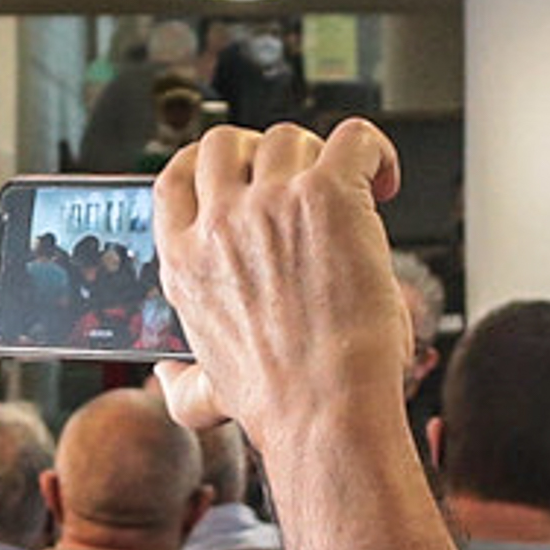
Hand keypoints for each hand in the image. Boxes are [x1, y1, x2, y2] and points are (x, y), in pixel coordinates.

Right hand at [147, 123, 408, 462]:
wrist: (324, 411)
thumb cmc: (280, 404)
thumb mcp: (207, 391)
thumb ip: (181, 383)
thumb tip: (165, 377)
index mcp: (184, 261)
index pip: (175, 177)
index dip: (208, 162)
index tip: (238, 171)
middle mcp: (220, 223)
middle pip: (229, 141)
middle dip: (264, 152)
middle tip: (300, 183)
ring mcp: (270, 203)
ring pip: (291, 138)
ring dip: (320, 157)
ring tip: (349, 194)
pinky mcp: (327, 195)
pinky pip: (353, 139)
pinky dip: (375, 151)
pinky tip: (383, 183)